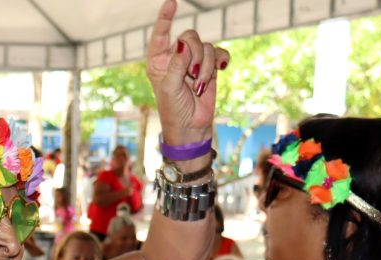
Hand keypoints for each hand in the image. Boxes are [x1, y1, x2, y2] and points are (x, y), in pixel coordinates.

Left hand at [146, 0, 229, 143]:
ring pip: (205, 46)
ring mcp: (193, 61)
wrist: (191, 126)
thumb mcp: (170, 87)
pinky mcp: (210, 66)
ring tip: (199, 85)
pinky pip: (219, 52)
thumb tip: (182, 42)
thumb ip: (176, 64)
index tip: (172, 1)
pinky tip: (222, 70)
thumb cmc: (173, 109)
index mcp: (158, 60)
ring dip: (205, 66)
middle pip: (189, 36)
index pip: (161, 34)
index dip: (166, 17)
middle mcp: (175, 57)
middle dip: (193, 54)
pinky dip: (220, 61)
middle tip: (191, 75)